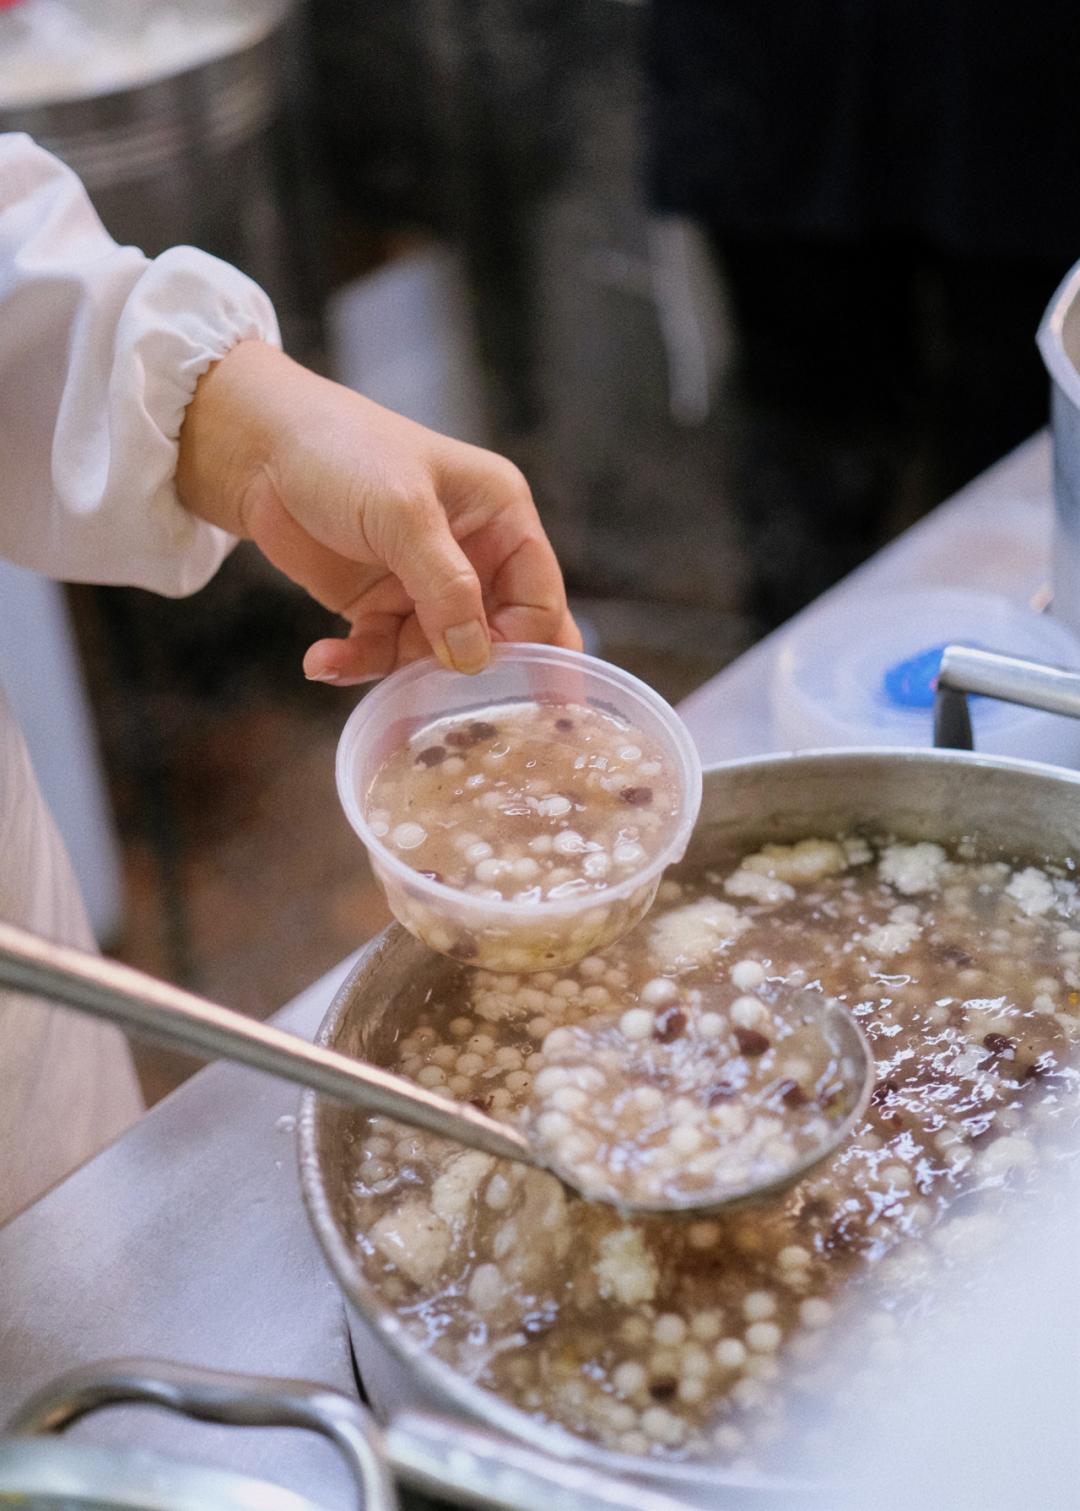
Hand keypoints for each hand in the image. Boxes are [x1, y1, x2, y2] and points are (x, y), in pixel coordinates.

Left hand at [176, 341, 579, 682]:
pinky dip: (355, 662)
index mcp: (501, 518)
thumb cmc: (341, 451)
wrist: (254, 446)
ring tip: (344, 659)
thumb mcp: (402, 513)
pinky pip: (383, 652)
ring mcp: (424, 584)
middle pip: (498, 635)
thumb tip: (475, 657)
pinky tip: (321, 660)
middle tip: (463, 717)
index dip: (525, 642)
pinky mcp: (377, 605)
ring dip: (397, 668)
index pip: (540, 599)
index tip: (491, 675)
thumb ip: (447, 586)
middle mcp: (472, 555)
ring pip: (436, 655)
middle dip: (475, 672)